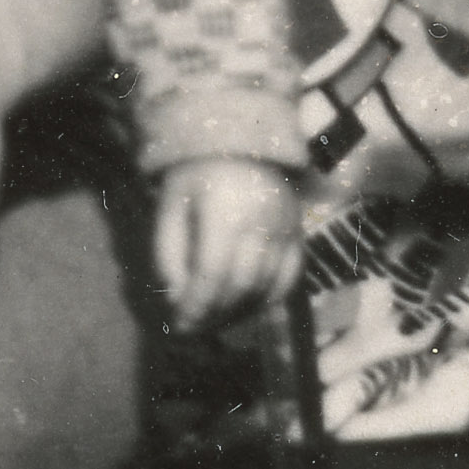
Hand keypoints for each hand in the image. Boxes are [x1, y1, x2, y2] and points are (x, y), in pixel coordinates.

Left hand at [153, 156, 302, 330]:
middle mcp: (263, 223)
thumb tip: (177, 298)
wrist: (238, 141)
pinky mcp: (299, 234)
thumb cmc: (194, 174)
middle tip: (194, 328)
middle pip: (242, 285)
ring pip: (268, 287)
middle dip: (216, 313)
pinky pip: (290, 278)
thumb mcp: (170, 205)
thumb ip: (169, 252)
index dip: (197, 305)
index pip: (213, 273)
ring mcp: (287, 230)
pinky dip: (269, 300)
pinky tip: (246, 309)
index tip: (180, 325)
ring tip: (214, 322)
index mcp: (225, 212)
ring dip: (240, 312)